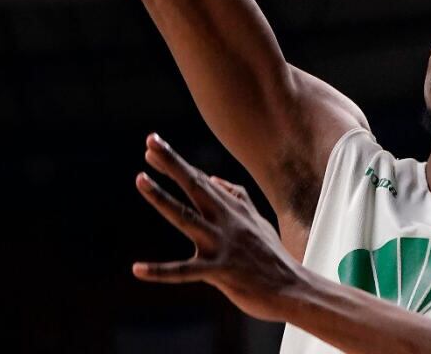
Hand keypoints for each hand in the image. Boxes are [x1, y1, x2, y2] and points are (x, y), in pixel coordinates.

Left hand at [132, 132, 311, 321]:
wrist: (293, 289)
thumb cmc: (272, 257)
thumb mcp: (257, 221)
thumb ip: (238, 199)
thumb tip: (214, 179)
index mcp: (233, 210)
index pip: (199, 180)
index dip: (176, 164)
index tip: (154, 145)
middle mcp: (226, 221)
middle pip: (194, 186)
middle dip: (172, 164)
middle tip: (151, 142)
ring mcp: (222, 245)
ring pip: (185, 218)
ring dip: (161, 198)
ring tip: (140, 179)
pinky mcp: (220, 271)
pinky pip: (184, 271)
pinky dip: (160, 271)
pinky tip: (137, 269)